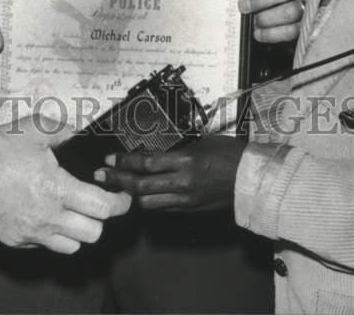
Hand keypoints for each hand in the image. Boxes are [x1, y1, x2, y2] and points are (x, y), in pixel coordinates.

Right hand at [0, 114, 131, 252]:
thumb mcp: (35, 128)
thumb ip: (64, 128)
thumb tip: (81, 127)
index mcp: (58, 190)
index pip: (103, 208)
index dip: (120, 204)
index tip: (123, 198)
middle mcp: (48, 217)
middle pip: (93, 233)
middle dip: (101, 218)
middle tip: (97, 202)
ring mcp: (32, 233)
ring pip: (72, 246)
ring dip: (78, 231)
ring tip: (73, 211)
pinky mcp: (15, 240)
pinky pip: (44, 245)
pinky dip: (52, 235)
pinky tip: (45, 215)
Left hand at [93, 137, 245, 210]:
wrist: (251, 180)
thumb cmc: (230, 155)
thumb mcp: (202, 143)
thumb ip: (179, 150)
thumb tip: (157, 152)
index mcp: (186, 162)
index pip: (146, 164)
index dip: (124, 163)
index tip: (109, 160)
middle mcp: (183, 184)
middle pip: (141, 186)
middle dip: (117, 181)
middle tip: (101, 176)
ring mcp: (186, 201)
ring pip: (148, 203)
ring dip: (130, 195)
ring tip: (116, 188)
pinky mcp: (190, 210)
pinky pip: (163, 208)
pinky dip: (149, 202)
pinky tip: (140, 196)